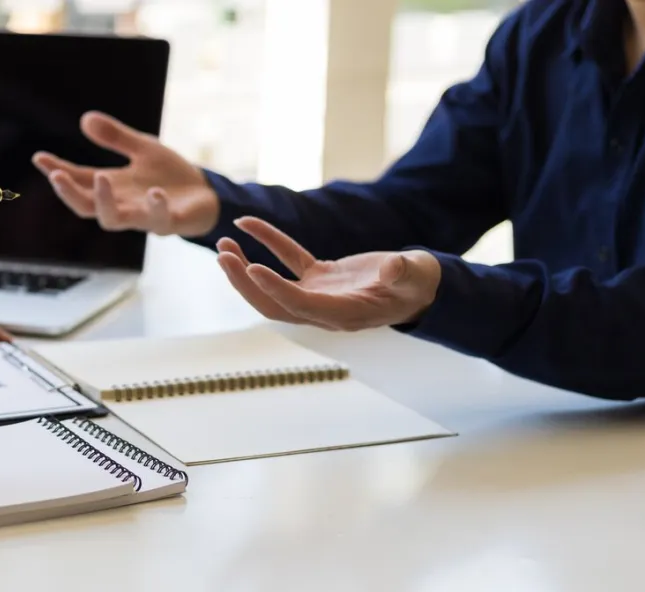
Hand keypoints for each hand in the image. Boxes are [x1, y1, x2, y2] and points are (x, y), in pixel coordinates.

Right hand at [32, 111, 219, 236]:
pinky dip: (155, 208)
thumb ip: (116, 138)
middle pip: (86, 207)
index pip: (78, 180)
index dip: (57, 170)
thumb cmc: (170, 175)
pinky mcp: (171, 222)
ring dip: (104, 202)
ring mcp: (144, 216)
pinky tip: (154, 192)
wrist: (207, 194)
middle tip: (56, 176)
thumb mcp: (143, 148)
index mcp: (113, 187)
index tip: (38, 157)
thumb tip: (85, 119)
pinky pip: (159, 221)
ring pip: (114, 220)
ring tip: (101, 178)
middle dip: (69, 193)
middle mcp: (123, 204)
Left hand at [216, 217, 441, 330]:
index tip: (252, 268)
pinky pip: (287, 259)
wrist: (420, 288)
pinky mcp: (319, 277)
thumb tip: (390, 267)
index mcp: (343, 314)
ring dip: (245, 270)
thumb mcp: (416, 276)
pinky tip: (247, 223)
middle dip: (246, 284)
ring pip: (273, 287)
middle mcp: (324, 309)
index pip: (300, 305)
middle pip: (274, 304)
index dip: (275, 289)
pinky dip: (268, 242)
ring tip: (223, 245)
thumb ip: (403, 272)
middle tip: (224, 256)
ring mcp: (318, 295)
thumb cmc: (419, 284)